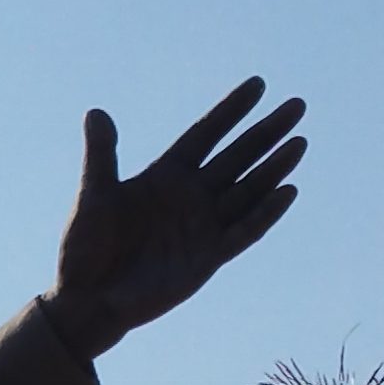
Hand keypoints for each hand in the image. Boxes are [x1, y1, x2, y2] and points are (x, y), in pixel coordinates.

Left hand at [47, 77, 306, 358]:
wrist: (88, 299)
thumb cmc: (85, 247)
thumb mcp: (93, 196)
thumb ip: (101, 156)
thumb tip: (95, 112)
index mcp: (165, 176)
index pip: (206, 134)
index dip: (231, 110)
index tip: (259, 84)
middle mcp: (190, 196)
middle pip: (236, 157)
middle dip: (266, 132)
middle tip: (297, 106)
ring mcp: (202, 226)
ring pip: (247, 190)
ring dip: (273, 168)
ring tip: (299, 143)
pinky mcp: (208, 257)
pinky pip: (243, 232)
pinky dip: (265, 213)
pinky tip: (287, 192)